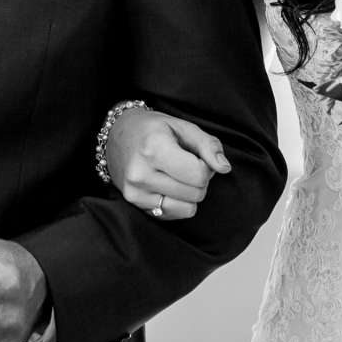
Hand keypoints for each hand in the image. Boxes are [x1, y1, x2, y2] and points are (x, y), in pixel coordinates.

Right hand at [105, 107, 229, 221]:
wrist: (117, 135)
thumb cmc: (153, 129)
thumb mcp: (183, 126)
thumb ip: (208, 145)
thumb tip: (224, 168)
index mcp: (154, 148)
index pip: (199, 175)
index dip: (206, 166)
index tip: (196, 156)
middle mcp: (141, 173)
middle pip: (196, 193)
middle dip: (199, 180)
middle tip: (186, 164)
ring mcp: (135, 192)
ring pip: (187, 208)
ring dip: (190, 194)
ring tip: (178, 175)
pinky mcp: (135, 204)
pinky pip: (174, 214)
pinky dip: (178, 203)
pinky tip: (168, 185)